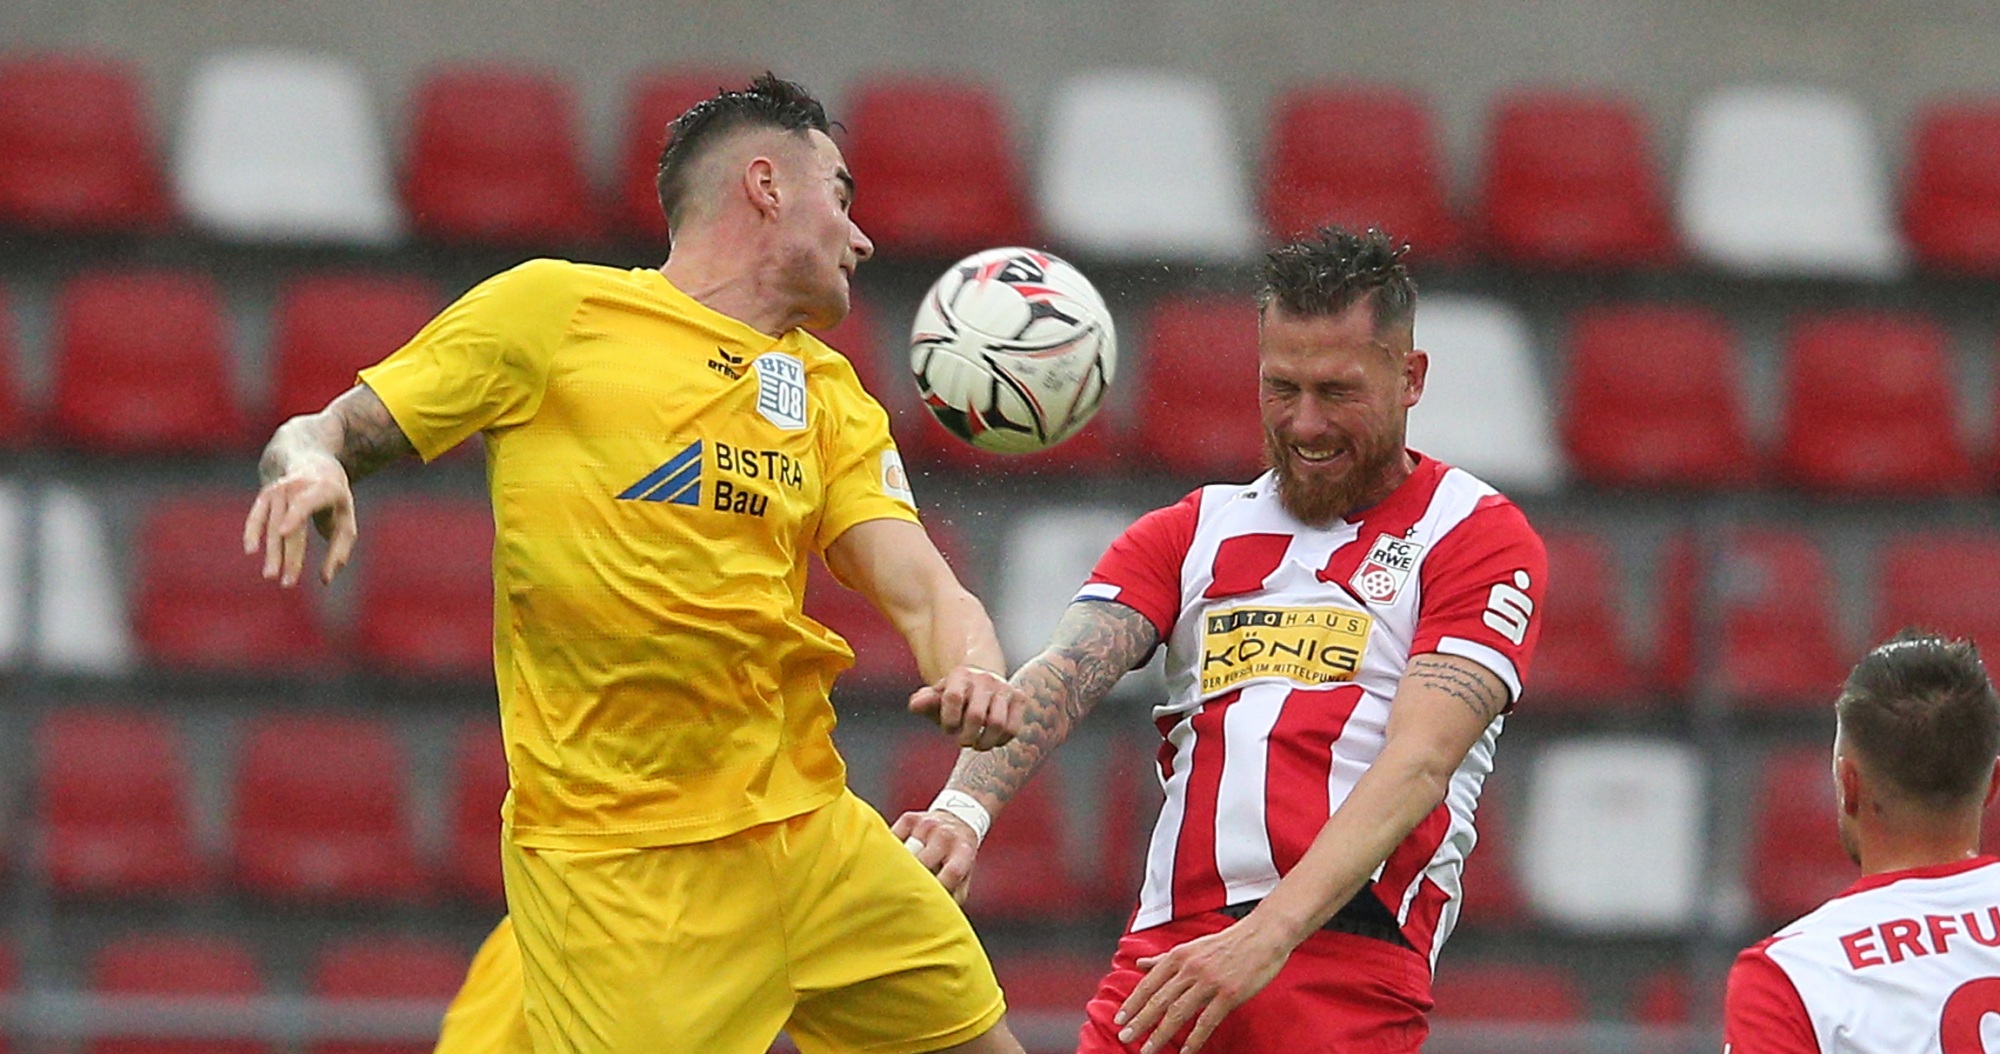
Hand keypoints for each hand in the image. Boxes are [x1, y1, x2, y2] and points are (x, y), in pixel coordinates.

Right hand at [243, 454, 356, 586]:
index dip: (294, 515)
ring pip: (272, 525)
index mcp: (324, 488)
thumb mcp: (346, 517)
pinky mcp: (265, 493)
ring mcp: (279, 489)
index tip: (283, 531)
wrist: (310, 459)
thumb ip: (340, 548)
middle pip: (290, 525)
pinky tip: (251, 550)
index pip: (306, 502)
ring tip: (271, 576)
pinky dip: (252, 531)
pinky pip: (257, 515)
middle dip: (288, 555)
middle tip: (287, 583)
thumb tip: (326, 579)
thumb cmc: (333, 496)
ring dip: (271, 553)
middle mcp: (298, 486)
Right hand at [890, 808, 979, 902]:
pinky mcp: (910, 818)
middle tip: (900, 897)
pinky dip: (888, 852)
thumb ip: (954, 894)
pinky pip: (893, 837)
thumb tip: (936, 917)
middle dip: (912, 879)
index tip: (926, 903)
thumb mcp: (964, 873)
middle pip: (925, 860)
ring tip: (888, 882)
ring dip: (896, 866)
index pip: (952, 871)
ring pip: (905, 849)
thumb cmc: (959, 855)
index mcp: (963, 850)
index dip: (939, 888)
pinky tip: (886, 862)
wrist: (956, 820)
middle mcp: (945, 835)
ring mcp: (926, 824)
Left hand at [908, 666, 1022, 749]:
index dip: (949, 720)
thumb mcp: (935, 698)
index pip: (953, 698)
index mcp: (960, 676)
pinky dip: (1001, 740)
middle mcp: (984, 679)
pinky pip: (1013, 727)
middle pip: (976, 716)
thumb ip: (923, 702)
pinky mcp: (1019, 698)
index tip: (948, 730)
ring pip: (997, 724)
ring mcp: (1003, 688)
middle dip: (967, 736)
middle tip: (962, 742)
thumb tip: (916, 705)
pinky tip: (992, 741)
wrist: (980, 682)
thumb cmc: (954, 697)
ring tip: (977, 745)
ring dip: (985, 742)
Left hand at [1114, 918, 1291, 1053]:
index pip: (1149, 983)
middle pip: (1158, 1000)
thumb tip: (1139, 964)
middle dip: (1139, 1022)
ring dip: (1160, 1035)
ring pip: (1178, 1013)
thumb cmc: (1227, 942)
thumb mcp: (1191, 946)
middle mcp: (1190, 968)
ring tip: (1147, 1050)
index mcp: (1179, 956)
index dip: (1133, 1003)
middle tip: (1124, 1037)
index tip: (1119, 1018)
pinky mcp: (1229, 994)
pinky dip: (1193, 1039)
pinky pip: (1206, 1021)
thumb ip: (1164, 958)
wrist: (1263, 935)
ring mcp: (1209, 982)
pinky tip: (1184, 1052)